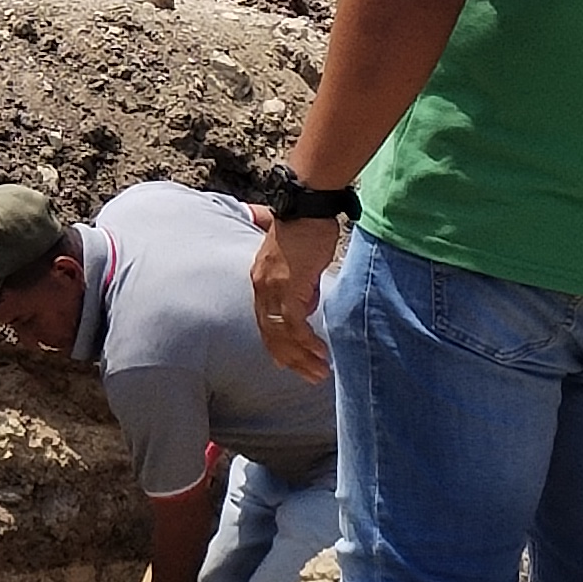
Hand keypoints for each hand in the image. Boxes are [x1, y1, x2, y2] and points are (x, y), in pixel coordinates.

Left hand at [249, 209, 340, 381]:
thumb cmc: (307, 228)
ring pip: (282, 334)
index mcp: (261, 281)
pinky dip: (307, 342)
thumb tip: (308, 304)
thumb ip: (301, 285)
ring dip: (302, 357)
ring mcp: (273, 288)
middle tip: (310, 376)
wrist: (306, 205)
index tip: (289, 363)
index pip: (264, 322)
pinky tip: (321, 352)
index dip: (277, 344)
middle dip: (291, 359)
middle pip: (270, 334)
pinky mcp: (288, 287)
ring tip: (319, 372)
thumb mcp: (300, 263)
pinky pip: (295, 324)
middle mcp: (262, 287)